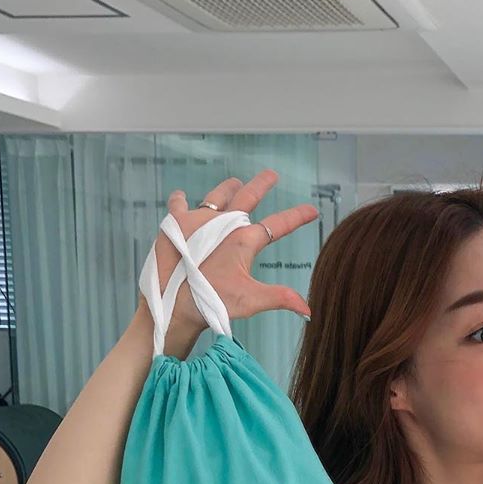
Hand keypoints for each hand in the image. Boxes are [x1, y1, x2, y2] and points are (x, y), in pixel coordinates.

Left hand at [148, 169, 319, 335]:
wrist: (171, 302)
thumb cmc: (211, 302)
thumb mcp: (251, 301)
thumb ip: (281, 298)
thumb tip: (307, 308)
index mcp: (244, 240)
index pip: (277, 225)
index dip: (296, 217)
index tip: (311, 210)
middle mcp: (223, 224)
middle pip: (247, 197)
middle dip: (262, 185)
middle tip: (272, 175)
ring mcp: (198, 220)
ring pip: (217, 196)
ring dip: (228, 188)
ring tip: (236, 182)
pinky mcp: (176, 224)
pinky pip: (179, 205)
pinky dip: (181, 200)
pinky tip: (181, 196)